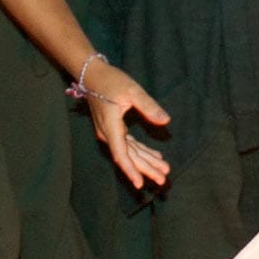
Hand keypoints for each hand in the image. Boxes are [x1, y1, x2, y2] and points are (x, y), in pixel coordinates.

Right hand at [80, 61, 172, 188]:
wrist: (92, 74)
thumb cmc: (111, 80)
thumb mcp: (132, 90)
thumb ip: (149, 107)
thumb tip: (166, 121)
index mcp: (111, 127)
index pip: (121, 154)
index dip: (131, 170)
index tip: (140, 184)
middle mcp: (108, 134)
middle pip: (128, 157)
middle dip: (146, 169)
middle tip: (163, 179)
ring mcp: (110, 133)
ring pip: (130, 152)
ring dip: (146, 162)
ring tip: (163, 171)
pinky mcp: (114, 129)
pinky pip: (128, 145)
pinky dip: (142, 151)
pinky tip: (155, 156)